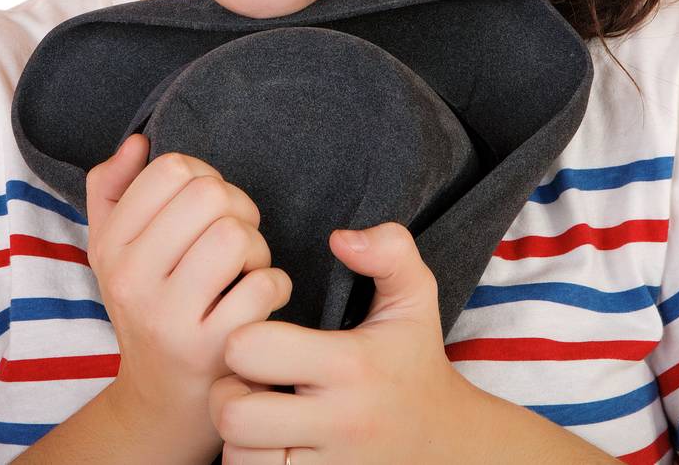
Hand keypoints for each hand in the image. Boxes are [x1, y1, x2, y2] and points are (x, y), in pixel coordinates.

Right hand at [85, 133, 293, 456]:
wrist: (162, 399)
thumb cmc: (150, 308)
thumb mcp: (113, 252)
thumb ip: (112, 190)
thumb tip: (138, 143)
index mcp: (110, 246)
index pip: (170, 168)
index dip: (202, 177)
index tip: (204, 209)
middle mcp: (132, 280)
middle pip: (210, 194)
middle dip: (238, 209)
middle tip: (234, 241)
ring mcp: (170, 318)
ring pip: (237, 236)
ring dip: (257, 248)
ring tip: (245, 270)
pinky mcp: (211, 349)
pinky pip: (265, 284)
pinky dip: (274, 286)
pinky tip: (257, 300)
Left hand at [207, 221, 481, 463]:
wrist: (450, 444)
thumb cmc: (415, 362)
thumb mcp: (415, 298)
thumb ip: (388, 250)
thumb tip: (340, 237)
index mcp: (350, 364)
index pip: (252, 349)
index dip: (243, 337)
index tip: (261, 337)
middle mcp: (339, 421)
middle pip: (234, 414)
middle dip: (228, 392)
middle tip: (248, 381)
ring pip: (239, 458)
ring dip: (239, 436)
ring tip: (259, 414)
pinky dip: (253, 464)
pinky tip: (271, 444)